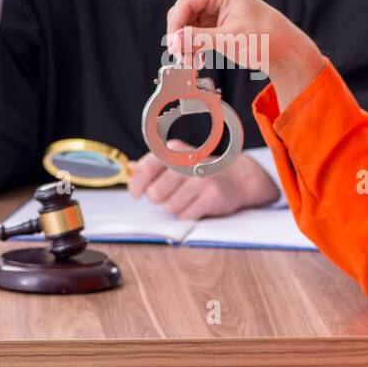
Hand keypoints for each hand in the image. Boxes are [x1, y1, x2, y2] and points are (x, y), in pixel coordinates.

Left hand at [127, 139, 278, 218]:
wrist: (238, 177)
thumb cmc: (201, 171)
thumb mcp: (178, 161)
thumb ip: (153, 165)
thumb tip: (129, 169)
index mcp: (176, 151)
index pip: (146, 168)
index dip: (137, 185)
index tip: (136, 194)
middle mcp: (188, 162)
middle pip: (155, 193)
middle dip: (160, 199)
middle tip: (171, 195)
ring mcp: (201, 179)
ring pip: (170, 207)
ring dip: (176, 208)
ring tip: (188, 199)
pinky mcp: (212, 196)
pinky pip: (186, 215)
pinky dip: (189, 214)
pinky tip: (198, 205)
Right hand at [166, 0, 325, 109]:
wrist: (283, 49)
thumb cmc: (266, 36)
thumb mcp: (230, 38)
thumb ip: (199, 39)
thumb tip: (175, 40)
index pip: (185, 4)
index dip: (176, 26)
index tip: (173, 46)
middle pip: (182, 14)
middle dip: (180, 37)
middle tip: (180, 57)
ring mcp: (213, 10)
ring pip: (186, 26)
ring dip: (185, 44)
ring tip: (190, 61)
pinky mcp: (214, 23)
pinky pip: (194, 34)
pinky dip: (192, 46)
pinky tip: (196, 59)